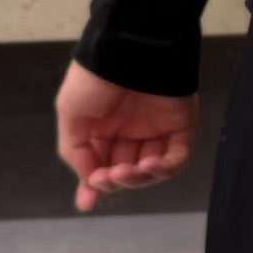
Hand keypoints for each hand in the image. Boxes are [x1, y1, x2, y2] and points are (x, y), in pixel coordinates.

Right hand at [56, 59, 198, 212]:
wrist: (127, 50)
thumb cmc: (95, 79)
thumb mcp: (71, 114)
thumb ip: (76, 152)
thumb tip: (88, 185)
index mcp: (104, 127)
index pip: (101, 164)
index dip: (95, 184)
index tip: (86, 201)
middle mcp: (131, 130)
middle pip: (126, 172)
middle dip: (116, 181)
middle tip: (108, 176)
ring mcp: (157, 129)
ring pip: (151, 170)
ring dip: (138, 178)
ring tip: (126, 171)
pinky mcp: (181, 125)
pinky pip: (176, 157)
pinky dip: (164, 168)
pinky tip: (148, 165)